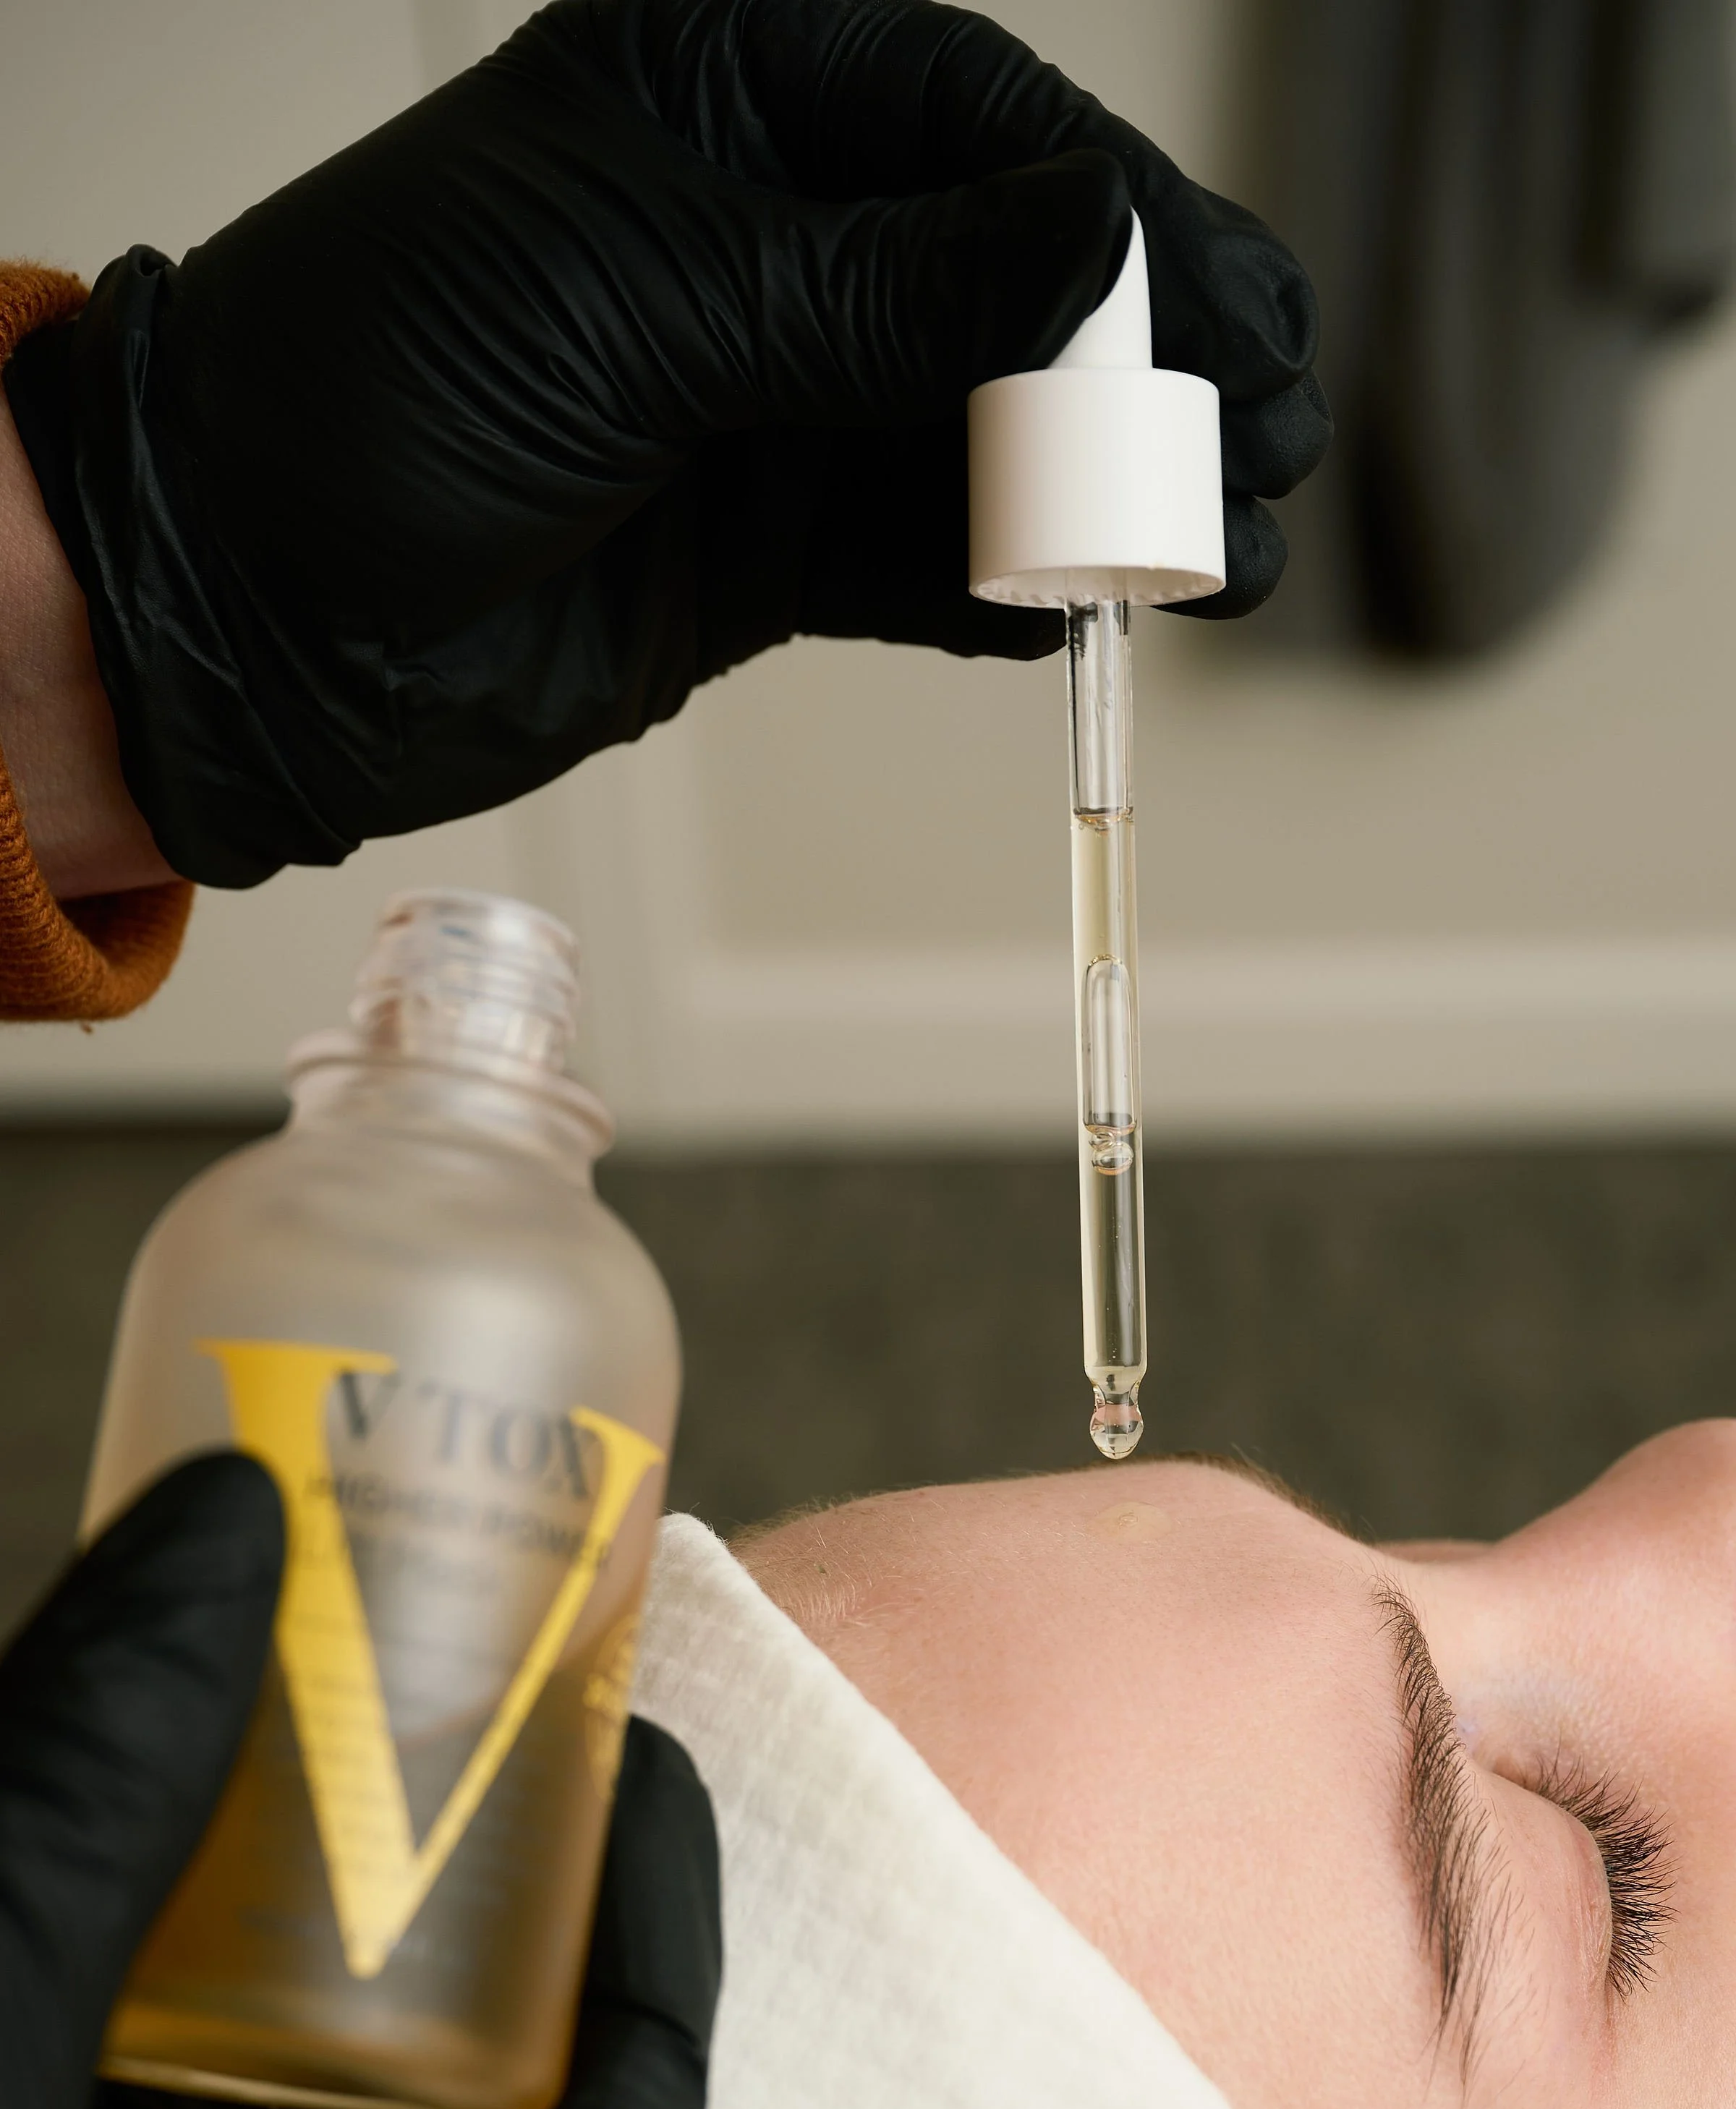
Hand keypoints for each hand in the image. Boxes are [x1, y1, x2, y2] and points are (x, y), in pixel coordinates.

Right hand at [0, 1453, 720, 2108]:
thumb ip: (90, 1789)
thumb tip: (230, 1513)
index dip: (658, 1956)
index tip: (641, 1740)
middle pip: (398, 2085)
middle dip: (432, 1859)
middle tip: (446, 1645)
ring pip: (199, 2044)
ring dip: (235, 1849)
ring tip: (271, 1636)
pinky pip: (54, 2029)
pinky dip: (80, 1884)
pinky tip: (70, 1738)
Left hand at [2, 0, 1327, 890]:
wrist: (252, 603)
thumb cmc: (382, 386)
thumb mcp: (647, 300)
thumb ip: (881, 293)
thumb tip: (1095, 256)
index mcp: (720, 90)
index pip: (973, 121)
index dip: (1116, 221)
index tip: (1230, 309)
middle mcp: (763, 233)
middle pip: (1014, 278)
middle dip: (1148, 362)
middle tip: (1275, 428)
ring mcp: (770, 397)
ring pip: (990, 433)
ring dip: (1111, 499)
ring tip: (1230, 555)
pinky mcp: (763, 543)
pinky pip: (927, 558)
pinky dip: (1016, 591)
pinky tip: (1105, 615)